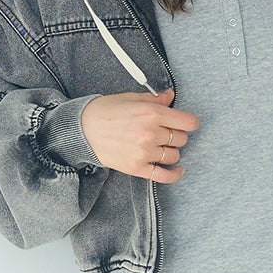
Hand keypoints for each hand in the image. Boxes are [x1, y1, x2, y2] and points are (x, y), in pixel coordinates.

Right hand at [80, 86, 199, 180]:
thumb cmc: (104, 112)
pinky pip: (164, 176)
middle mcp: (150, 133)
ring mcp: (144, 152)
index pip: (187, 122)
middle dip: (177, 135)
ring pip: (174, 156)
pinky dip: (174, 174)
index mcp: (151, 113)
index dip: (190, 122)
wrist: (82, 130)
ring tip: (160, 146)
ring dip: (171, 151)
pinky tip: (178, 170)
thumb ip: (155, 99)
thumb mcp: (131, 98)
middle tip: (166, 132)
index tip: (188, 123)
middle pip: (181, 139)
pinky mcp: (137, 167)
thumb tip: (171, 96)